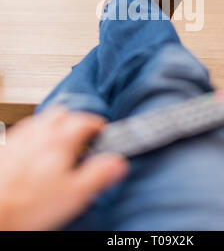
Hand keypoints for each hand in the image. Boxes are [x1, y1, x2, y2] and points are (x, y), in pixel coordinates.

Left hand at [0, 107, 127, 230]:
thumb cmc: (27, 204)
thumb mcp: (75, 194)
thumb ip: (99, 174)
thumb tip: (118, 162)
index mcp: (61, 139)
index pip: (86, 120)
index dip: (99, 126)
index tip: (103, 132)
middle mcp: (40, 132)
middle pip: (64, 114)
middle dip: (76, 121)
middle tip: (84, 137)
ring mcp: (21, 137)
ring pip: (43, 119)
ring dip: (56, 126)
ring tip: (62, 142)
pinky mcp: (7, 146)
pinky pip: (26, 130)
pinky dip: (37, 135)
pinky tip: (37, 151)